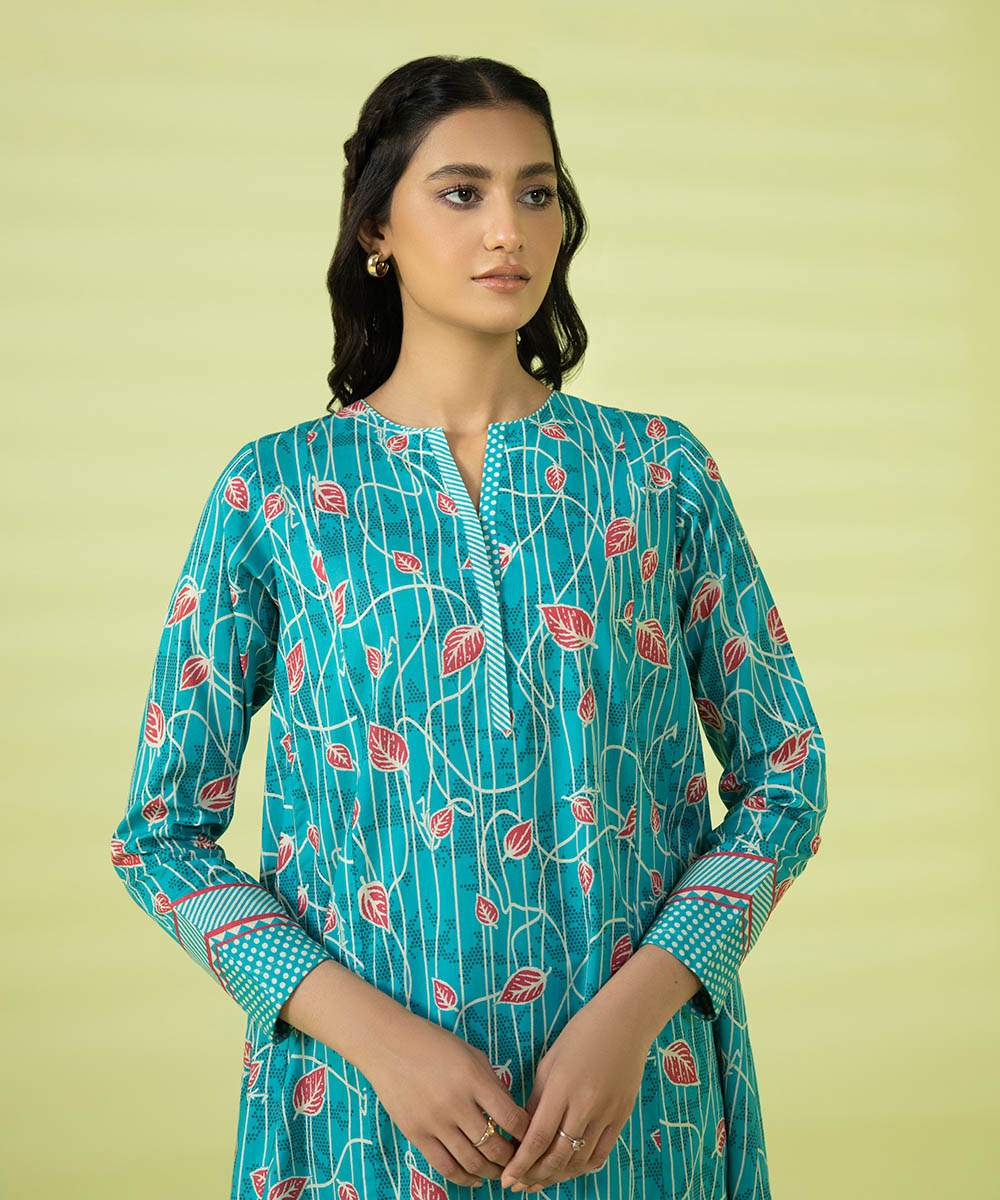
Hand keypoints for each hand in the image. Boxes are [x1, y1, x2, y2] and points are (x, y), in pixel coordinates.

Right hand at [363, 1010, 531, 1188]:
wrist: (388, 1044)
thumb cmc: (434, 1043)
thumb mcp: (471, 1054)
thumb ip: (492, 1084)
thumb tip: (511, 1115)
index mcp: (474, 1079)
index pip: (511, 1119)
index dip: (527, 1134)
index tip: (533, 1138)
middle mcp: (456, 1104)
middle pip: (494, 1147)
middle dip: (513, 1159)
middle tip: (520, 1161)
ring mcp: (435, 1122)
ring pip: (472, 1163)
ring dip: (492, 1172)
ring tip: (502, 1172)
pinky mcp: (416, 1134)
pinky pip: (445, 1167)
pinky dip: (465, 1178)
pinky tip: (476, 1179)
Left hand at [498, 998, 652, 1192]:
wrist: (625, 1023)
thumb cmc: (581, 1035)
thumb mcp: (550, 1062)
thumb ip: (537, 1100)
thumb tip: (525, 1135)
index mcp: (561, 1087)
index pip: (538, 1137)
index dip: (521, 1163)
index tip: (507, 1178)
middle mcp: (585, 1105)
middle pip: (558, 1156)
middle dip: (535, 1175)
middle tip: (519, 1185)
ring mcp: (606, 1113)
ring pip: (579, 1160)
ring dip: (557, 1176)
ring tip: (539, 1182)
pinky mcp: (622, 1117)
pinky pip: (601, 1154)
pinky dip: (582, 1167)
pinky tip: (568, 1170)